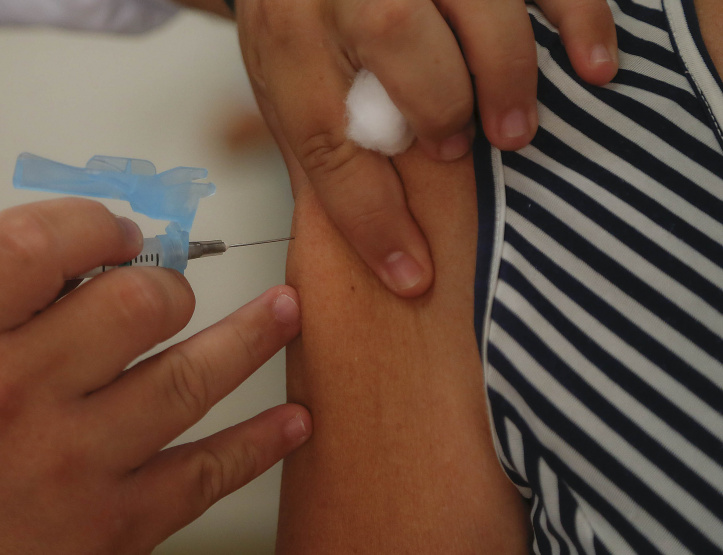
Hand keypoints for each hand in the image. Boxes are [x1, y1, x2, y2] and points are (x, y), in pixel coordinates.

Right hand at [0, 199, 309, 553]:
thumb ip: (3, 303)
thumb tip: (105, 252)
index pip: (32, 245)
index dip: (92, 222)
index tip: (120, 233)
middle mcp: (13, 401)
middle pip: (134, 305)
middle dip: (169, 287)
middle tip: (171, 295)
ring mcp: (74, 465)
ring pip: (189, 380)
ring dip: (252, 337)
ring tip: (286, 310)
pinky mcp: (120, 522)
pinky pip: (208, 471)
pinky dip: (260, 442)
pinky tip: (293, 419)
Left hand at [236, 0, 616, 295]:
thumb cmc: (300, 19)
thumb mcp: (285, 79)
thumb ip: (322, 139)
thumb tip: (370, 231)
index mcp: (289, 36)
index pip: (326, 138)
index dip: (372, 220)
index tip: (413, 275)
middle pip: (394, 39)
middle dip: (440, 110)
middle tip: (456, 151)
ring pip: (473, 5)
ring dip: (507, 74)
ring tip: (515, 130)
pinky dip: (577, 19)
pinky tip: (593, 67)